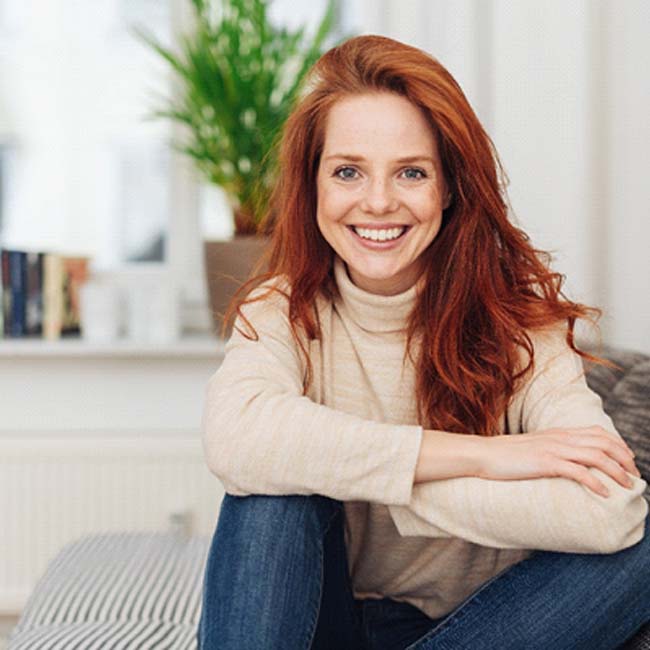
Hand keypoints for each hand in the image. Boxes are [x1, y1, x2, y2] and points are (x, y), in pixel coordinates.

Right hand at [476, 426, 641, 496]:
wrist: (483, 454)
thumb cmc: (505, 455)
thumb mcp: (533, 447)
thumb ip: (551, 449)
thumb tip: (565, 461)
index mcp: (558, 433)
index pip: (597, 432)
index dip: (618, 445)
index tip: (628, 460)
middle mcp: (559, 437)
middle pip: (603, 442)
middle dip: (624, 459)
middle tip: (634, 476)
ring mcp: (552, 449)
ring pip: (596, 456)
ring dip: (616, 471)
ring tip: (627, 486)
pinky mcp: (544, 463)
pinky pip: (577, 471)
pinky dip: (595, 483)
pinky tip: (604, 494)